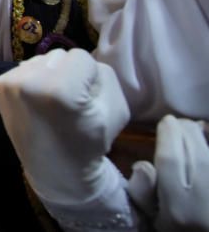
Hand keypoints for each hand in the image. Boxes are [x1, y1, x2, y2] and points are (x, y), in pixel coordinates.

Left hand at [0, 49, 129, 204]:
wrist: (54, 170)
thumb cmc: (88, 142)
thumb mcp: (116, 109)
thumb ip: (105, 74)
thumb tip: (80, 61)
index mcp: (60, 90)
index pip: (82, 56)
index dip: (90, 78)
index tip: (85, 101)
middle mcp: (29, 81)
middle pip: (59, 55)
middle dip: (69, 73)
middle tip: (68, 103)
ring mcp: (10, 82)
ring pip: (42, 59)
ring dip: (51, 74)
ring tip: (52, 103)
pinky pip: (26, 67)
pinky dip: (35, 80)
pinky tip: (37, 102)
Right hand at [127, 116, 208, 230]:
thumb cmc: (180, 230)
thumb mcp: (154, 219)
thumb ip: (142, 193)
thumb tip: (141, 165)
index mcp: (178, 206)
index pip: (170, 158)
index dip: (168, 133)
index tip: (165, 122)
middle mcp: (204, 194)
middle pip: (194, 148)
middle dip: (184, 129)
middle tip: (177, 125)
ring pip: (208, 150)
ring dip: (200, 134)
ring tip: (192, 129)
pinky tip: (206, 136)